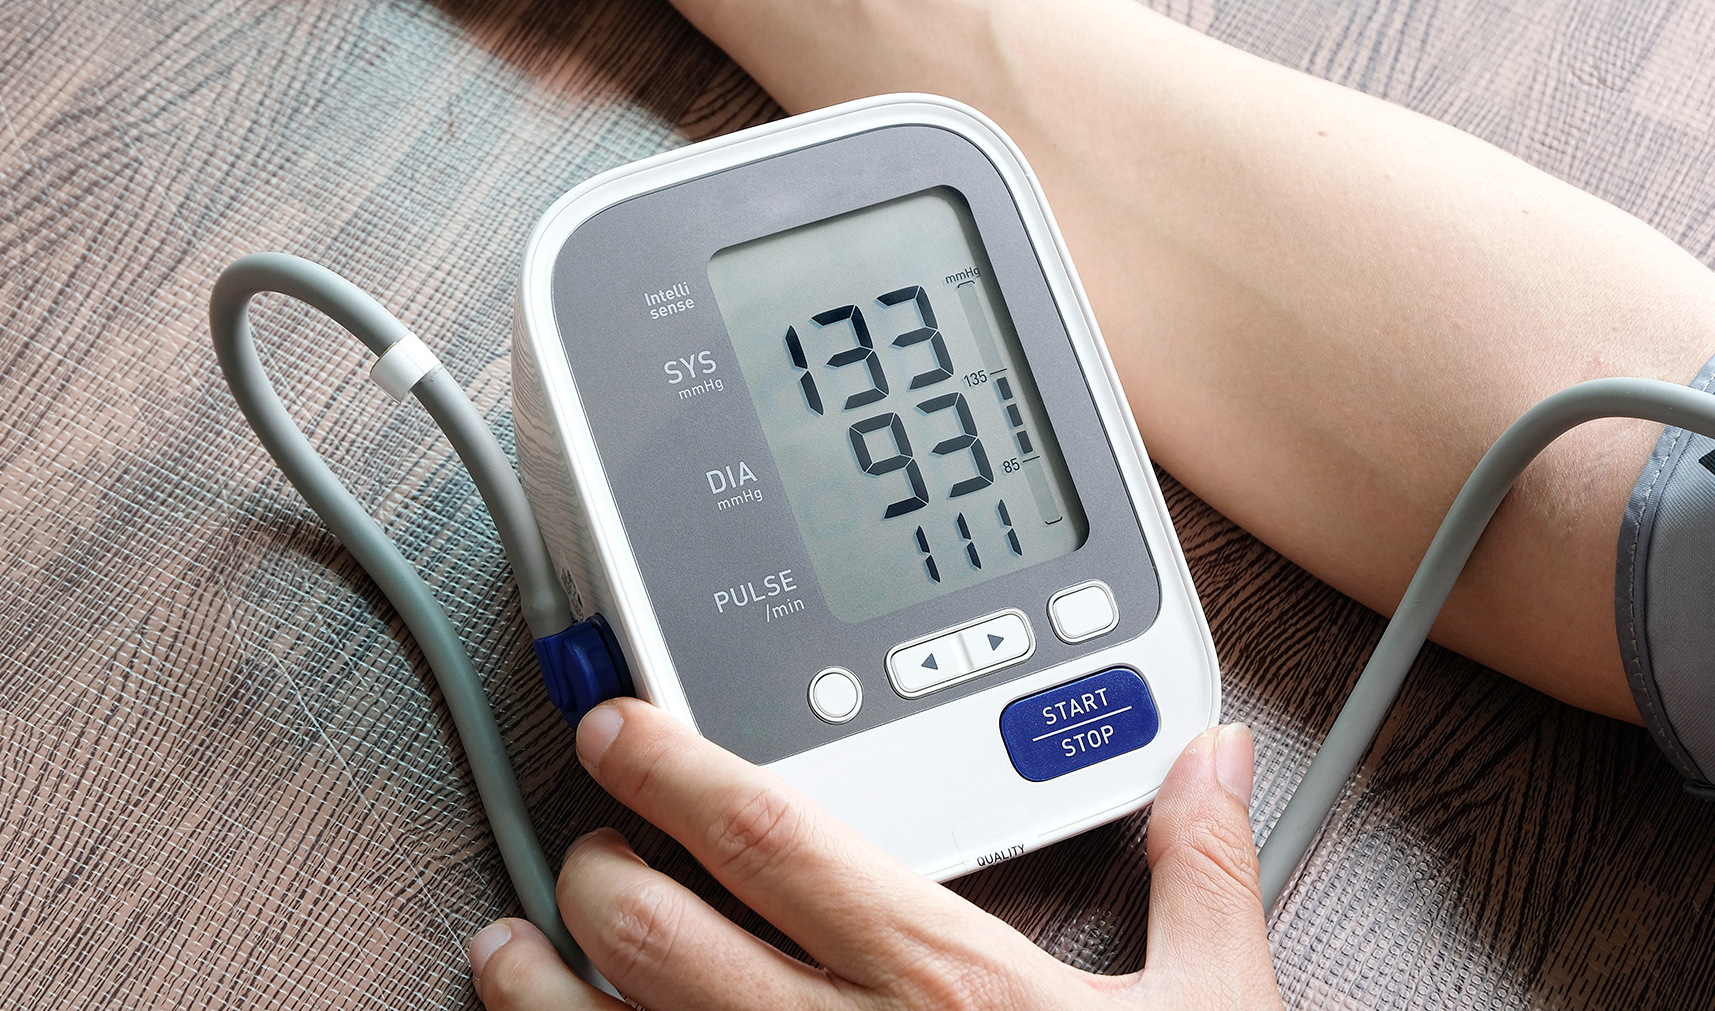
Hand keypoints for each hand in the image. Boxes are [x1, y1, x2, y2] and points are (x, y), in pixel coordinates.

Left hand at [467, 699, 1281, 1008]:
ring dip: (534, 994)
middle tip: (585, 839)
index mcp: (947, 989)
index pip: (773, 837)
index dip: (674, 769)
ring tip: (504, 948)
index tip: (620, 730)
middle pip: (658, 936)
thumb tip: (1210, 758)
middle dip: (596, 870)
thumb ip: (1201, 876)